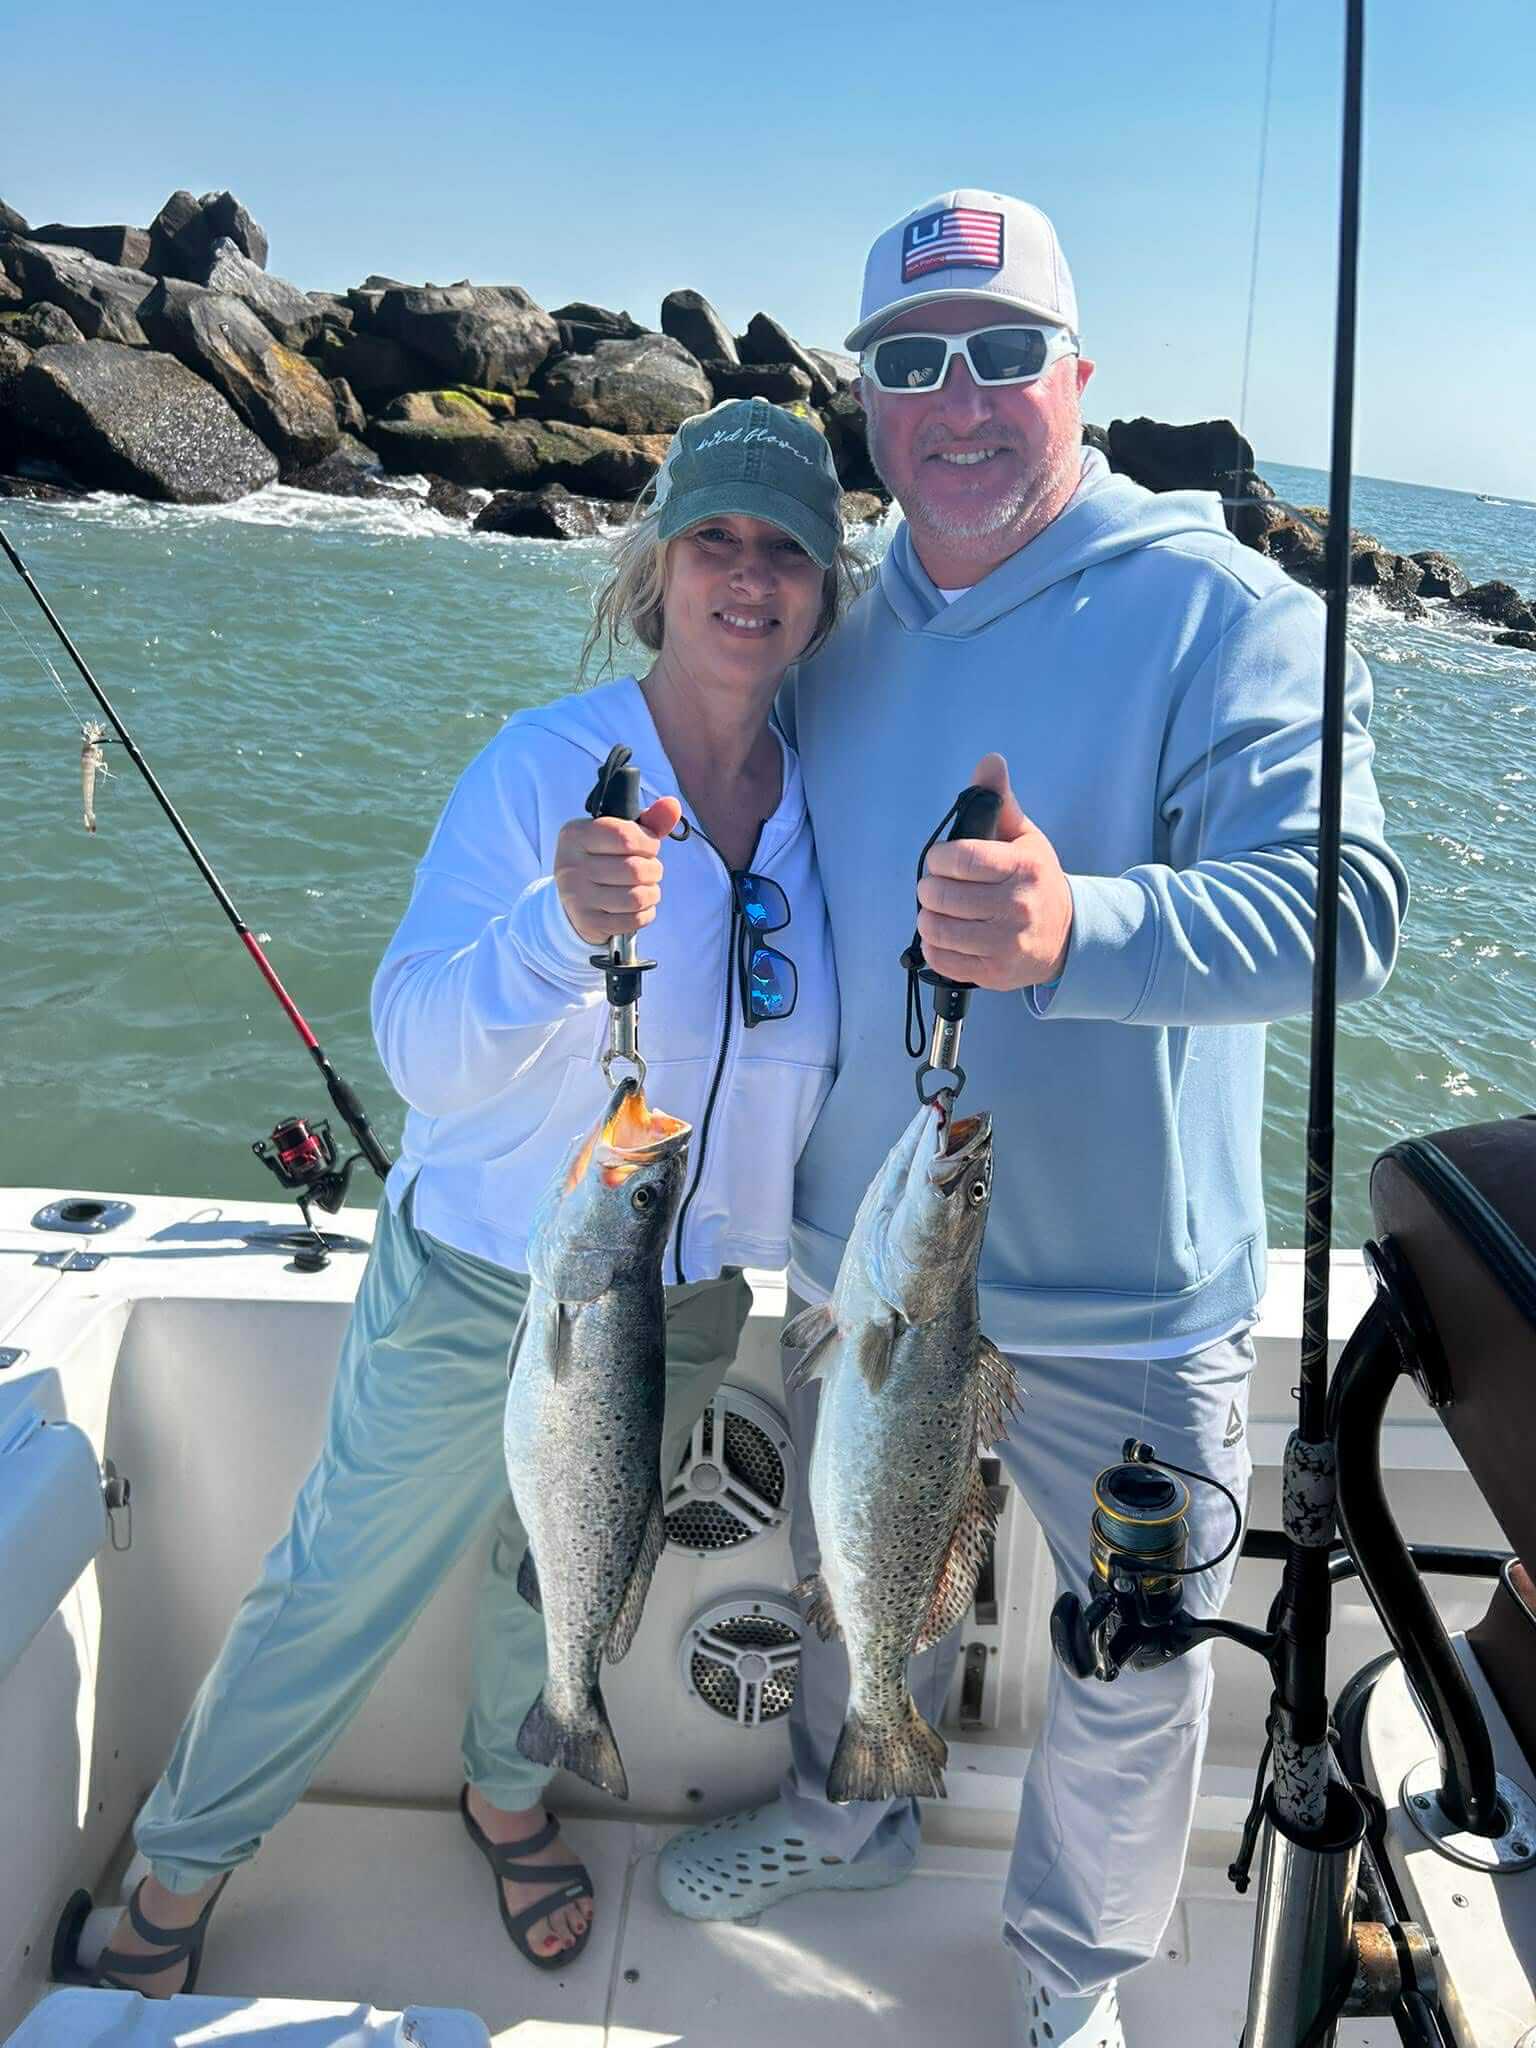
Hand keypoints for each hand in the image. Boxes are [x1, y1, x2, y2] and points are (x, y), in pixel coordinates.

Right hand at [554, 795, 683, 946]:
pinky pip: (633, 920)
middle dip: (654, 869)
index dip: (649, 843)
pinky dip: (646, 913)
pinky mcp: (588, 922)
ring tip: (648, 887)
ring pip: (636, 897)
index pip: (624, 836)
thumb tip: (672, 805)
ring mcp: (576, 896)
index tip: (650, 846)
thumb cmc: (602, 858)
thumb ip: (648, 819)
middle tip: (651, 869)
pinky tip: (640, 906)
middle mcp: (570, 865)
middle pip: (634, 869)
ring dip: (652, 893)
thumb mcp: (618, 833)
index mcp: (576, 835)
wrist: (574, 898)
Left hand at [917, 754, 1072, 989]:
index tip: (940, 859)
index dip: (938, 858)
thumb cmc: (1035, 880)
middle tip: (937, 886)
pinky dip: (934, 946)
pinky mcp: (995, 972)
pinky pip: (942, 959)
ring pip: (937, 929)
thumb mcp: (1023, 837)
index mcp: (1023, 868)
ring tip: (939, 910)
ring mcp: (1006, 944)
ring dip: (928, 917)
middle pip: (942, 896)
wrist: (1067, 936)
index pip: (962, 859)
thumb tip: (989, 761)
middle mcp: (1017, 907)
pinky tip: (947, 934)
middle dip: (930, 888)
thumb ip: (999, 800)